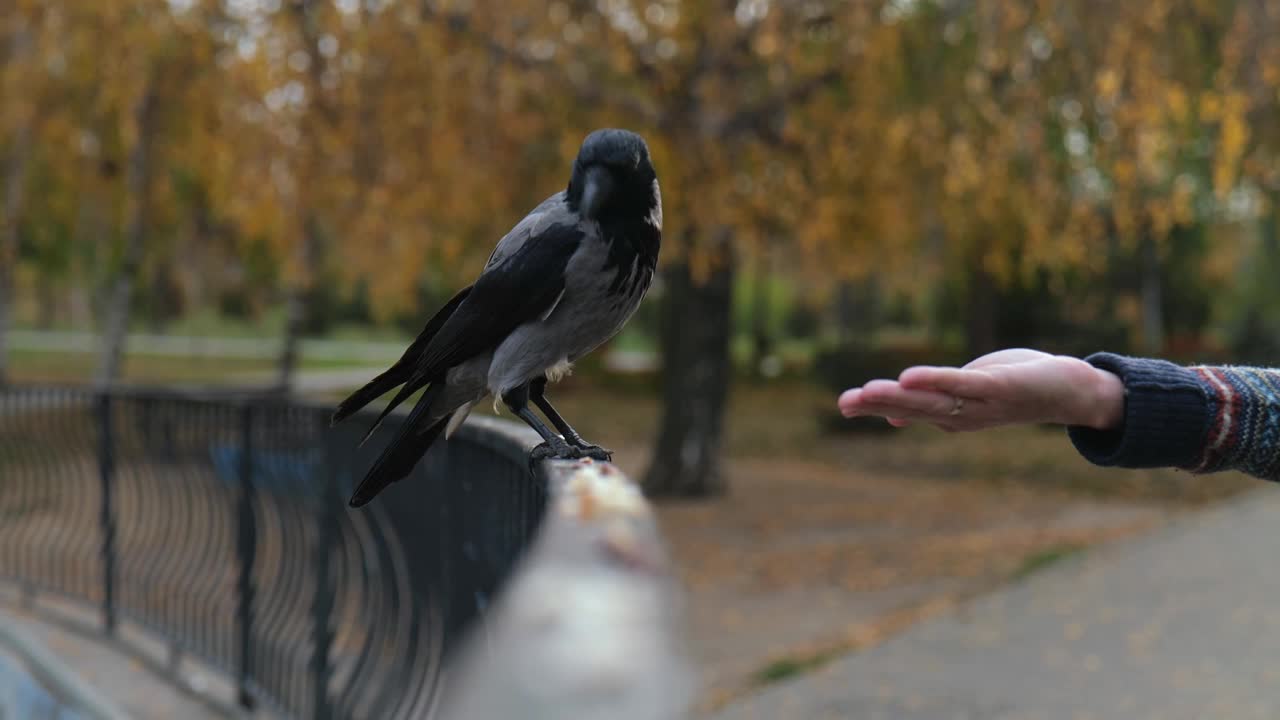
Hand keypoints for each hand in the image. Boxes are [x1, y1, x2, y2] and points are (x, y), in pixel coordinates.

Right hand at [837, 348, 1124, 431]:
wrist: (1075, 392)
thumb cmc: (1018, 389)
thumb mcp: (971, 394)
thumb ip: (935, 401)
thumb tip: (896, 419)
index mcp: (952, 414)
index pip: (909, 409)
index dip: (877, 406)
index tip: (845, 404)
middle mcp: (962, 416)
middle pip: (914, 408)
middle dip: (878, 404)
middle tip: (844, 403)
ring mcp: (980, 405)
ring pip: (932, 401)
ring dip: (898, 398)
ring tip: (867, 392)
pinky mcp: (999, 388)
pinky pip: (963, 385)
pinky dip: (935, 382)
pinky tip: (909, 378)